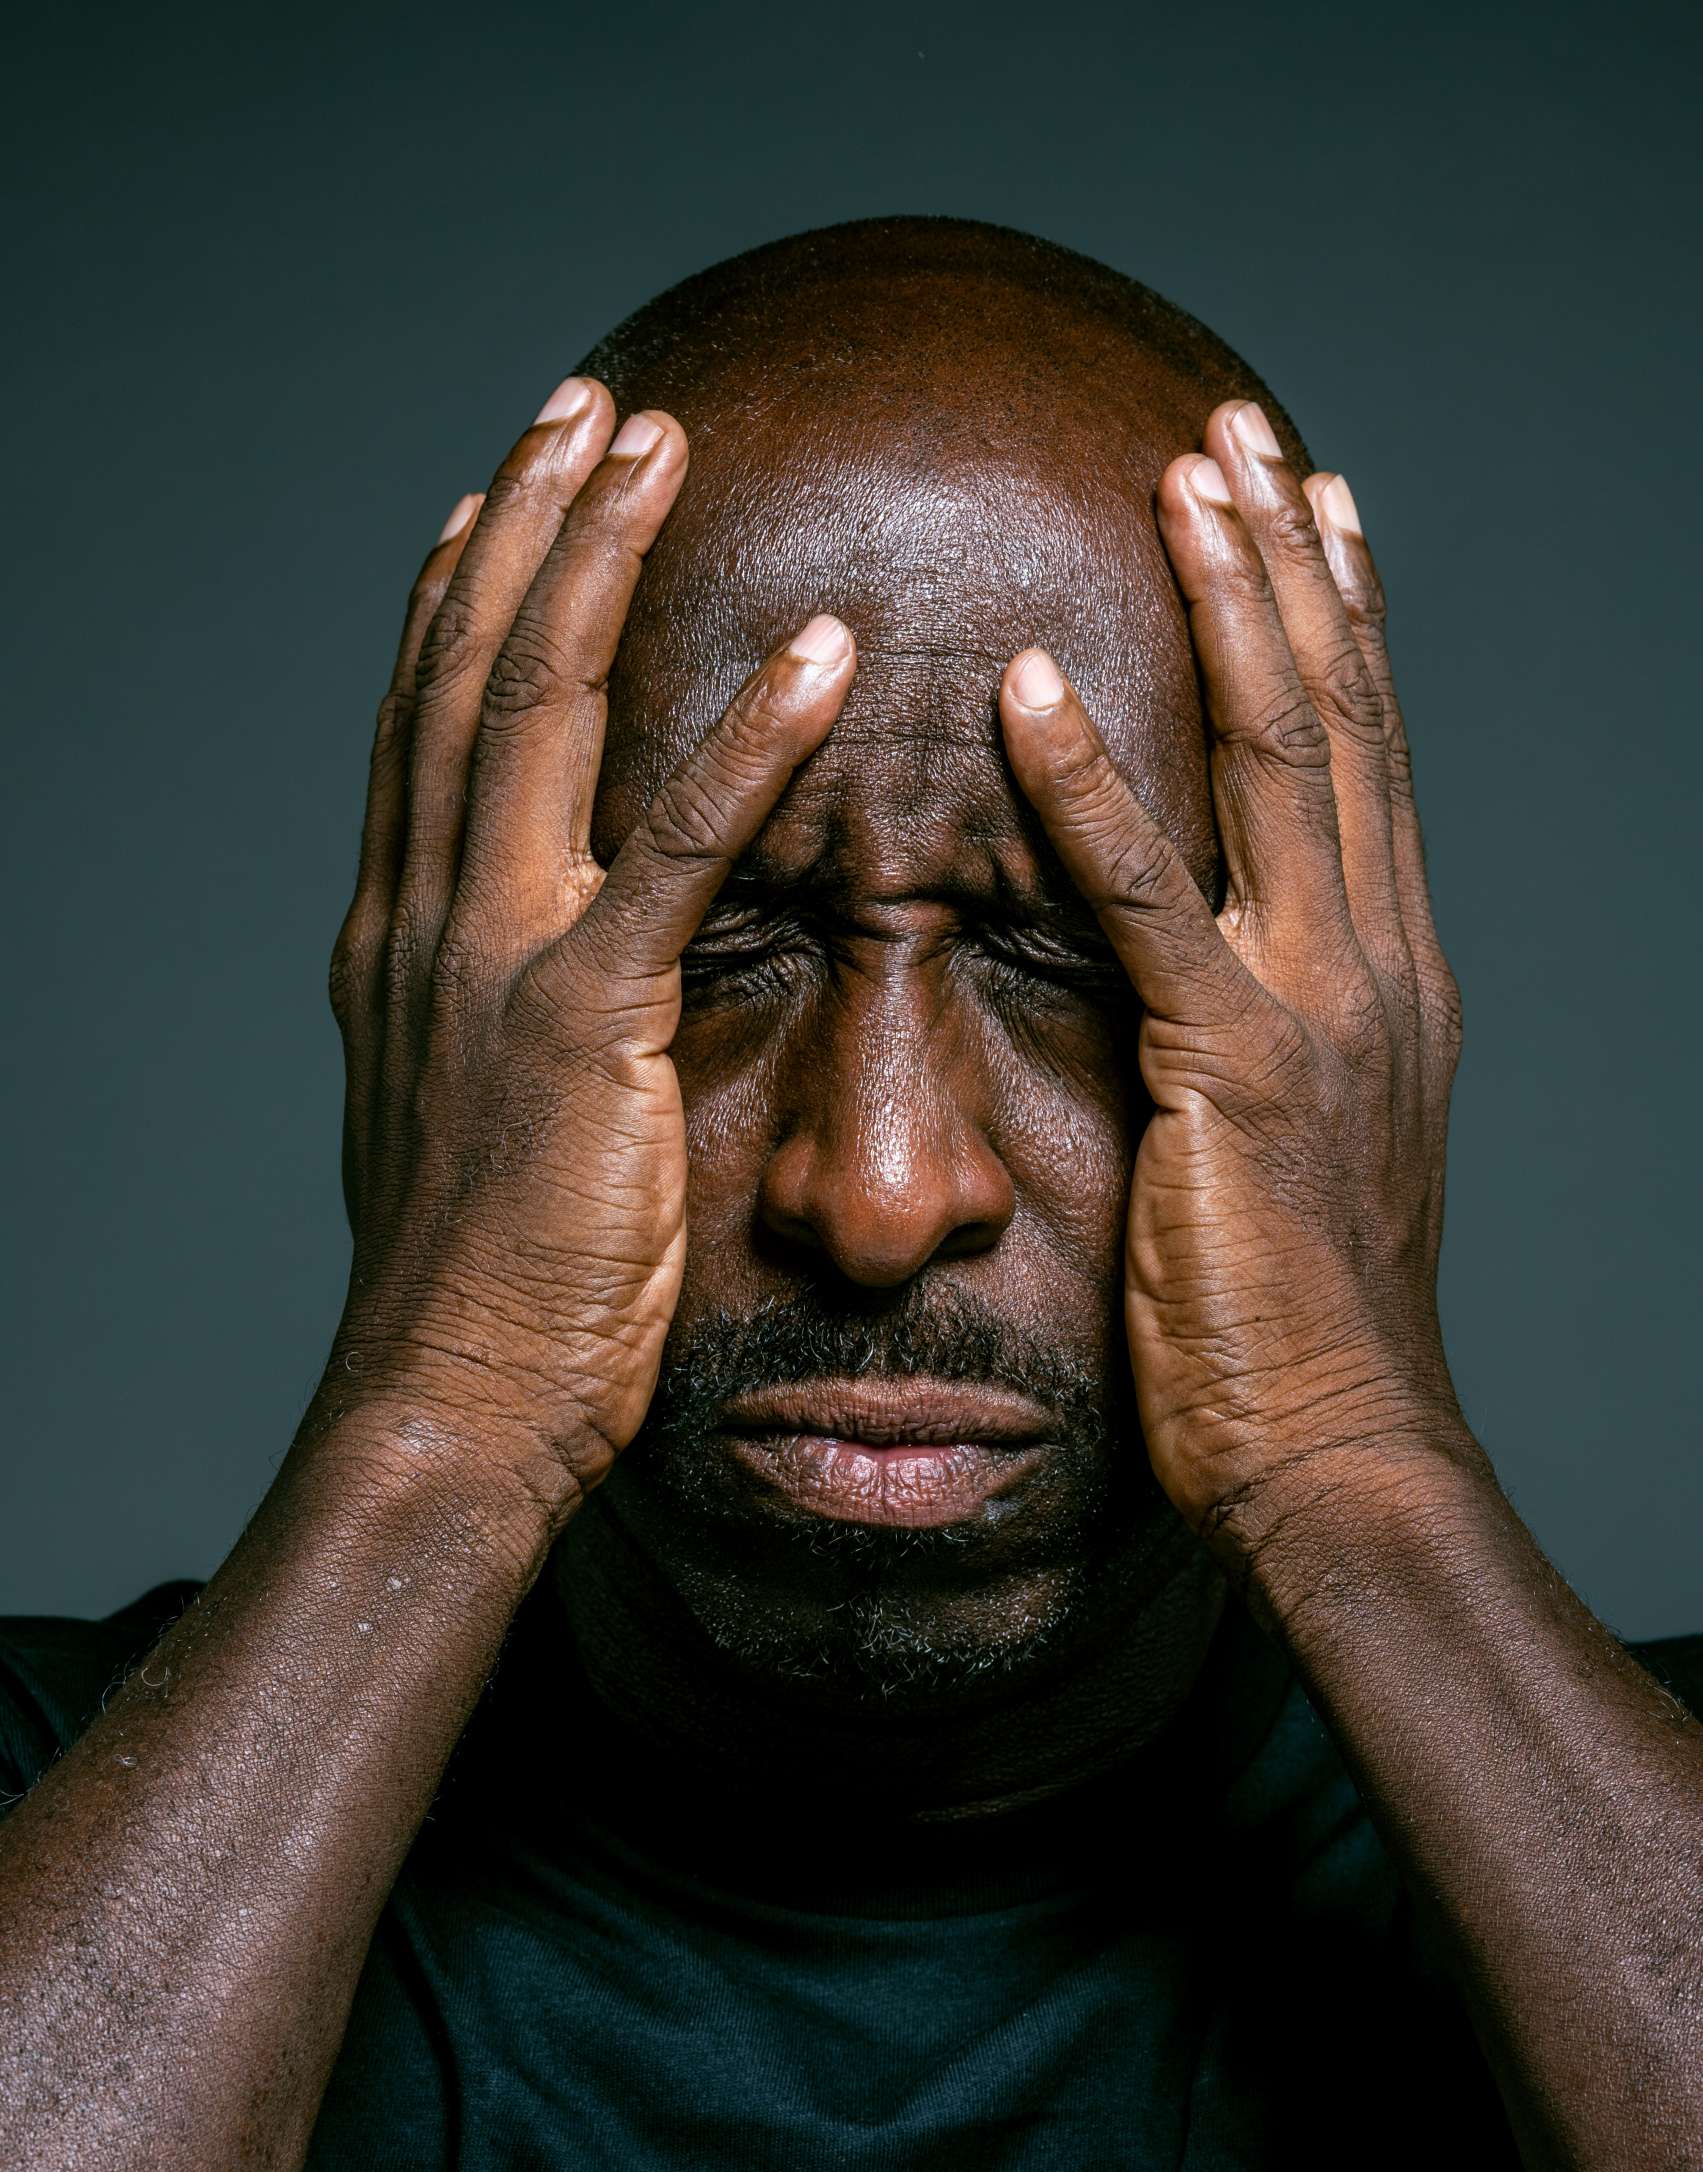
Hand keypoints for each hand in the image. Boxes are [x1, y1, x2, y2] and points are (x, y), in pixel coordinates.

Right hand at [325, 381, 854, 1520]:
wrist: (449, 1403)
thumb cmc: (484, 1285)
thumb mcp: (469, 1119)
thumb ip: (498, 1020)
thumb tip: (535, 985)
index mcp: (404, 940)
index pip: (427, 726)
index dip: (462, 596)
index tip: (506, 493)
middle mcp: (426, 921)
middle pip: (464, 674)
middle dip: (522, 524)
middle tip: (585, 406)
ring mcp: (492, 961)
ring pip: (532, 714)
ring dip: (591, 562)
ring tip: (653, 443)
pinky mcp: (579, 1024)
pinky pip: (670, 852)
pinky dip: (742, 740)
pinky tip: (820, 651)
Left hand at [1000, 400, 1475, 1564]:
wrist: (1341, 1449)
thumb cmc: (1294, 1322)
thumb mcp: (1291, 1146)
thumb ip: (1260, 1035)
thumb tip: (1206, 984)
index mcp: (1386, 976)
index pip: (1361, 761)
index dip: (1334, 623)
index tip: (1302, 505)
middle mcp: (1378, 962)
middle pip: (1339, 722)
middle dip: (1293, 566)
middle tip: (1244, 434)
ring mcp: (1324, 1007)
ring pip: (1286, 766)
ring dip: (1236, 610)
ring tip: (1188, 480)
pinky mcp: (1242, 1072)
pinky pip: (1155, 903)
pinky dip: (1097, 791)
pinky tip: (1037, 688)